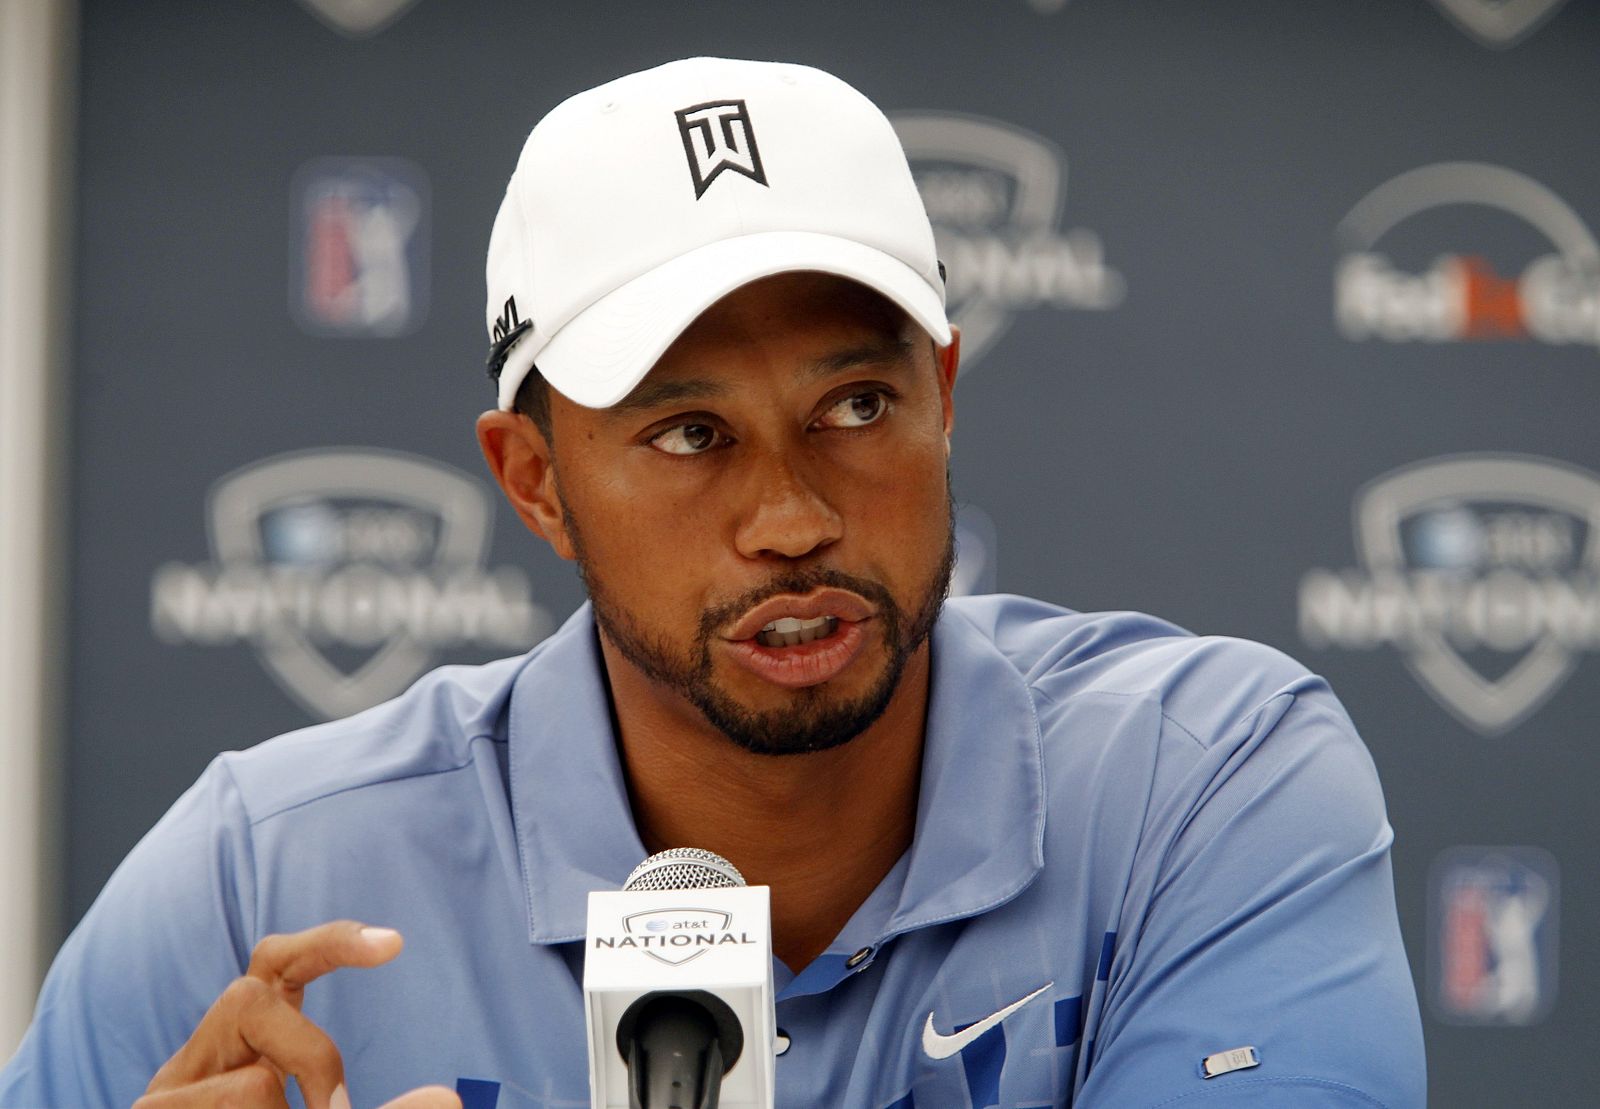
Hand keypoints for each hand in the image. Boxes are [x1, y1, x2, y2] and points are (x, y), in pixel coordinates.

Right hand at [136, 920, 460, 1108]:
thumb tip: (451, 1098)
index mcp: (246, 1045)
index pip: (276, 962)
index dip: (330, 943)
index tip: (394, 942)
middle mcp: (200, 1057)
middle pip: (248, 998)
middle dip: (311, 1054)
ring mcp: (166, 1092)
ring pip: (252, 1085)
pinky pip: (236, 1103)